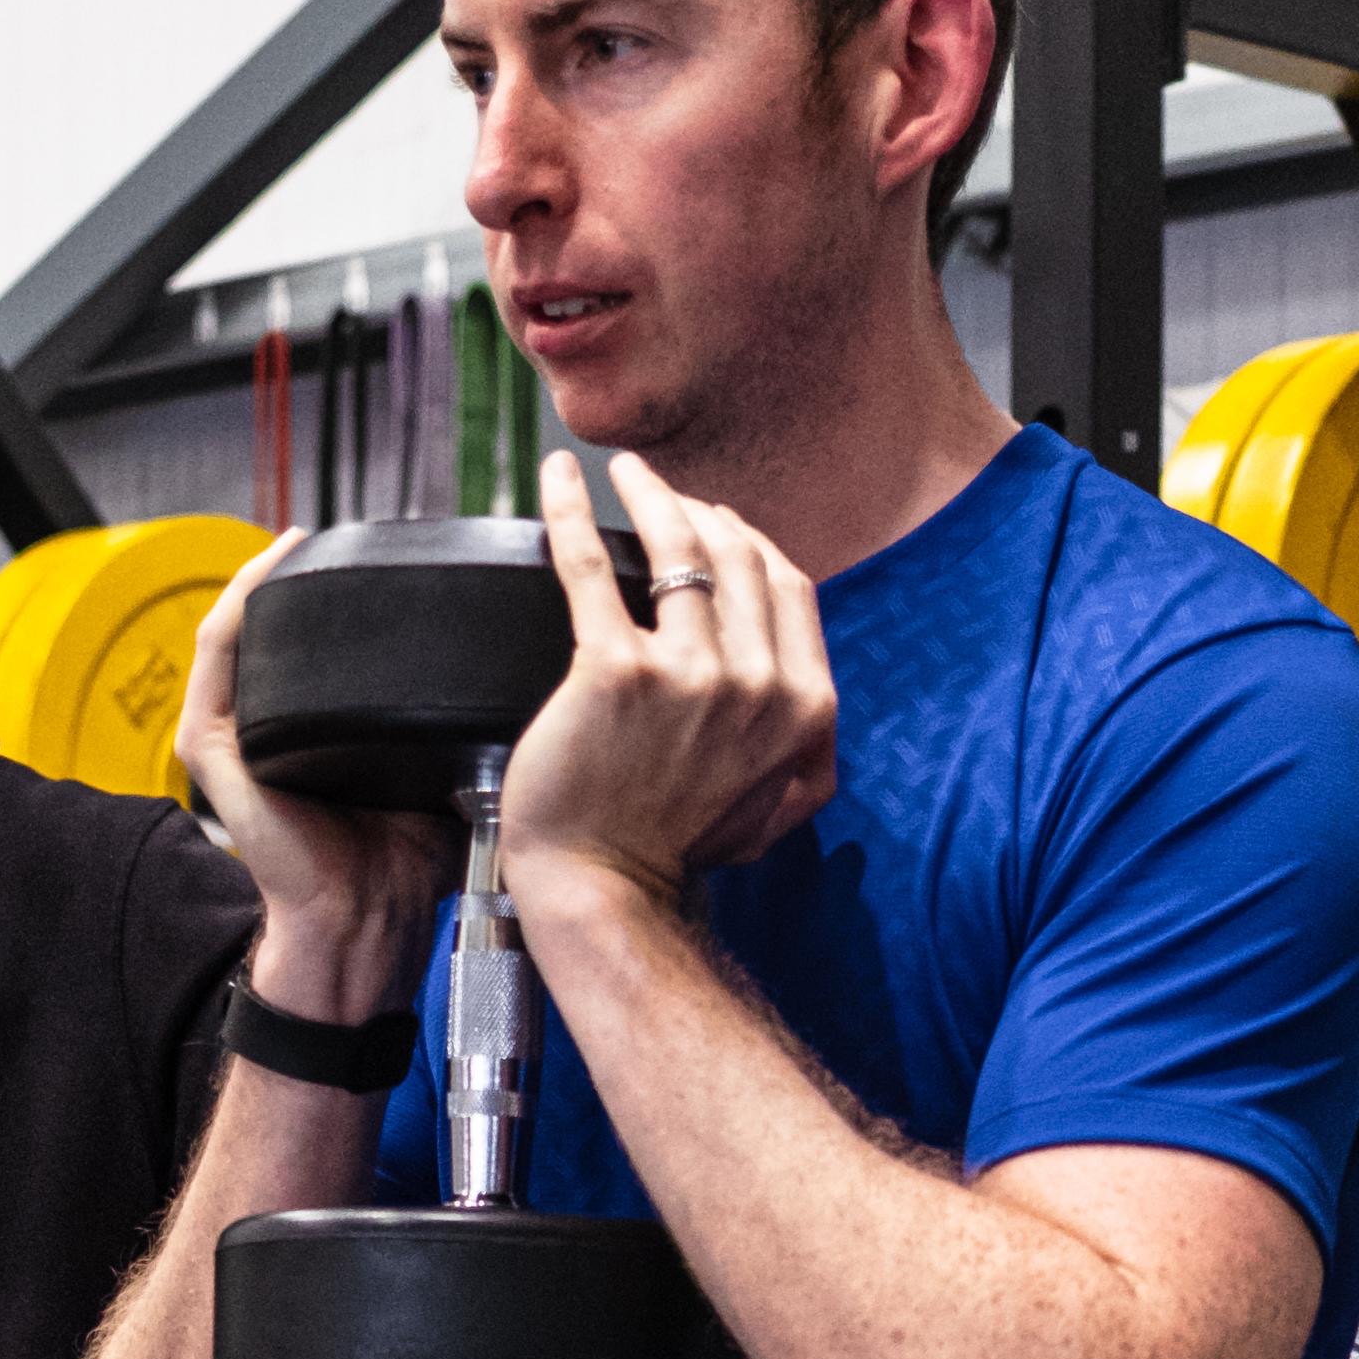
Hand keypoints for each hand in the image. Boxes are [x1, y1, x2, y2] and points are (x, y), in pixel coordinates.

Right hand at [174, 532, 451, 1026]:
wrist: (365, 923)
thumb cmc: (406, 863)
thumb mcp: (449, 770)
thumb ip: (473, 719)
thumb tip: (543, 658)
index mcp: (321, 727)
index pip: (327, 641)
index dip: (352, 589)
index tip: (393, 546)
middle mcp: (271, 724)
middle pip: (279, 627)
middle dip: (307, 574)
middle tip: (354, 530)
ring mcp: (237, 733)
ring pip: (240, 627)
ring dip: (265, 575)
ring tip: (304, 538)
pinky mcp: (214, 747)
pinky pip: (217, 654)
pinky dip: (239, 604)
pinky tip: (268, 567)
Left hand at [498, 445, 836, 928]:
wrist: (606, 888)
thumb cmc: (673, 844)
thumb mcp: (776, 797)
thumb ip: (800, 737)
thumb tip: (798, 683)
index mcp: (802, 706)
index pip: (785, 585)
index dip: (750, 541)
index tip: (717, 523)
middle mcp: (755, 683)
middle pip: (734, 555)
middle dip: (699, 509)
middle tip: (661, 491)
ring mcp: (688, 674)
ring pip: (674, 547)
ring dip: (648, 492)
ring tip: (622, 470)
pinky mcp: (613, 671)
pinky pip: (588, 563)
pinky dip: (571, 509)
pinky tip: (556, 479)